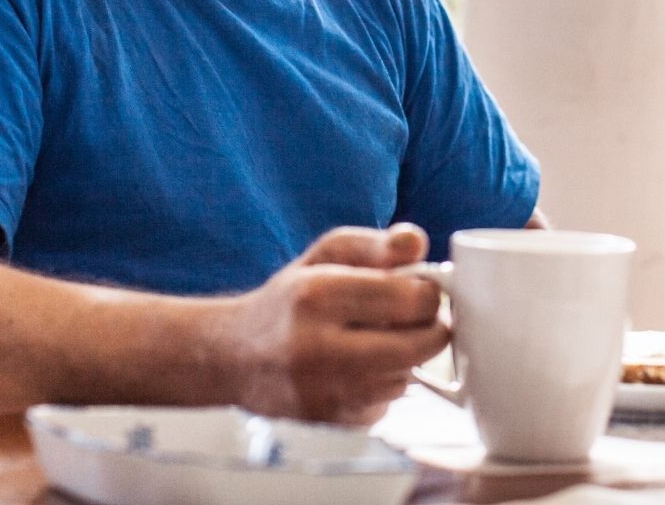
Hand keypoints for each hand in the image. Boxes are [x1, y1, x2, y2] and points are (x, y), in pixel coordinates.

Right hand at [218, 223, 448, 424]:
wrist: (236, 357)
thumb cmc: (288, 301)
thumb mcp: (325, 255)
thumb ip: (375, 245)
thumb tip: (416, 242)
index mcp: (317, 296)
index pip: (411, 299)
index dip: (427, 292)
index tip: (419, 288)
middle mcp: (317, 348)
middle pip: (420, 345)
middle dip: (428, 327)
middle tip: (413, 316)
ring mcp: (324, 392)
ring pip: (408, 376)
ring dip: (405, 358)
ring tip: (373, 339)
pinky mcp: (332, 422)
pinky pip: (387, 403)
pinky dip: (384, 384)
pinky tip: (357, 368)